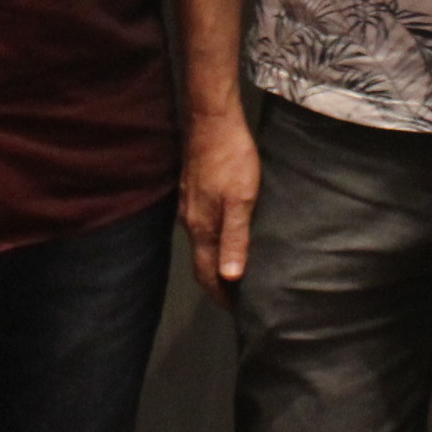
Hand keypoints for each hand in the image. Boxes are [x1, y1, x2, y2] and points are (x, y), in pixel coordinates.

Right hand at [182, 109, 260, 306]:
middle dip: (218, 282)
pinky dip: (215, 239)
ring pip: (201, 243)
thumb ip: (235, 238)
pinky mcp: (193, 190)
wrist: (212, 120)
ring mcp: (189, 205)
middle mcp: (191, 221)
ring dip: (216, 260)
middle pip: (202, 262)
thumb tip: (229, 277)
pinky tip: (229, 233)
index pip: (207, 274)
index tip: (237, 310)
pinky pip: (202, 225)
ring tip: (237, 268)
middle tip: (240, 295)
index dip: (220, 295)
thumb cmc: (231, 158)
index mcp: (202, 228)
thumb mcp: (241, 200)